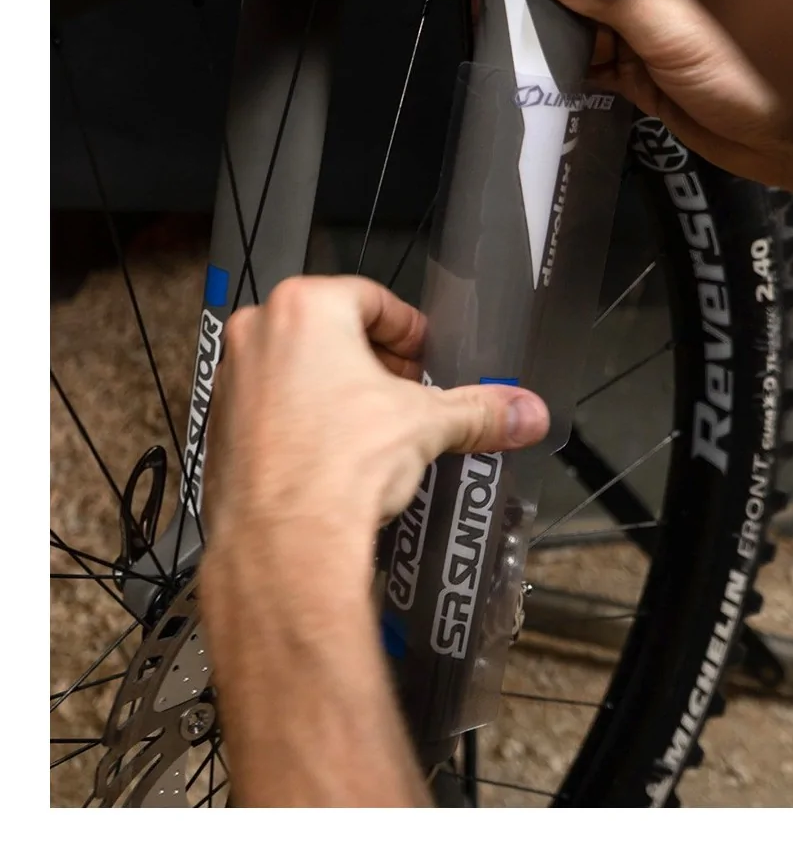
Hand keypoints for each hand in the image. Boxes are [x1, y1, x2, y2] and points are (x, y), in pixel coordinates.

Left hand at [198, 276, 549, 806]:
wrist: (285, 544)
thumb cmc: (337, 468)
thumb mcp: (427, 425)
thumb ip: (479, 410)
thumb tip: (522, 410)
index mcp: (306, 309)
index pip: (372, 299)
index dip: (409, 332)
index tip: (424, 356)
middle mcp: (258, 334)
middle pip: (332, 333)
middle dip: (374, 364)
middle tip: (406, 395)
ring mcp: (233, 381)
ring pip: (296, 371)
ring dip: (336, 393)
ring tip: (373, 431)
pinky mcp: (219, 428)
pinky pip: (270, 410)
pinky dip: (303, 424)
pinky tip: (334, 458)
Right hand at [529, 0, 792, 199]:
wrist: (785, 143)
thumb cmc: (744, 70)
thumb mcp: (669, 25)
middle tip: (492, 5)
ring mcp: (647, 42)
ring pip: (584, 31)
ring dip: (552, 39)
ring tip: (505, 40)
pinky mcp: (643, 82)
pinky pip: (595, 70)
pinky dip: (570, 73)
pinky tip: (538, 74)